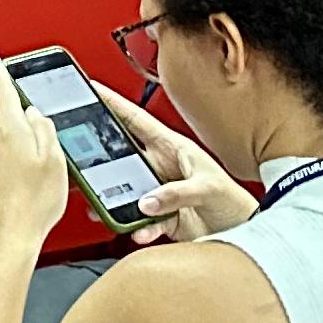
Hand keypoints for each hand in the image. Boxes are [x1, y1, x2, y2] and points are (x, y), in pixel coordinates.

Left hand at [0, 46, 75, 253]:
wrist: (14, 234)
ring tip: (41, 178)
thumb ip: (46, 129)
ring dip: (27, 152)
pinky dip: (20, 167)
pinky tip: (31, 185)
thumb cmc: (35, 201)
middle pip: (15, 120)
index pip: (0, 88)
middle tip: (49, 159)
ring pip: (13, 141)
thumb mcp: (56, 159)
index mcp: (11, 130)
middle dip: (32, 131)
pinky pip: (7, 159)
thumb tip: (35, 113)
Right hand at [97, 82, 250, 241]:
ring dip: (112, 201)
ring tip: (104, 209)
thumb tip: (148, 201)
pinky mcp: (159, 216)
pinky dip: (136, 228)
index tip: (90, 90)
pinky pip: (138, 220)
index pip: (135, 120)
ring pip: (123, 191)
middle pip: (120, 157)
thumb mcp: (208, 188)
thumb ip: (178, 193)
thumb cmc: (233, 200)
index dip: (113, 104)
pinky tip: (139, 231)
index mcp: (171, 147)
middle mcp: (159, 166)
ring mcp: (157, 192)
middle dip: (98, 159)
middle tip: (78, 160)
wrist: (243, 231)